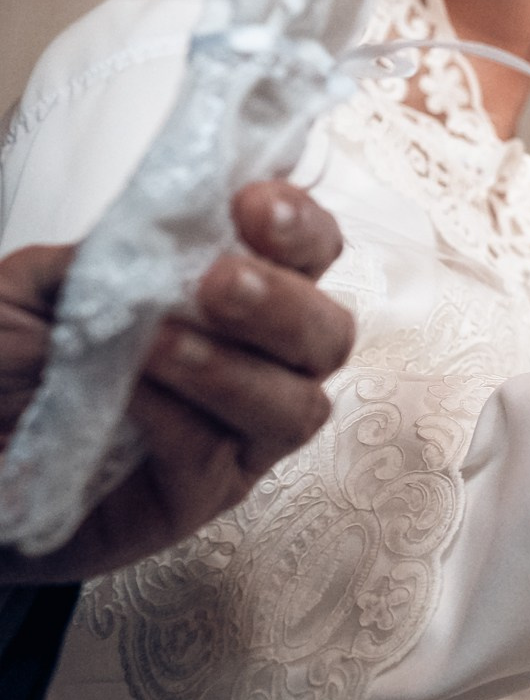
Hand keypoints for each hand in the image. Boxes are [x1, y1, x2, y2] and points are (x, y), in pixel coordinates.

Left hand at [0, 182, 356, 584]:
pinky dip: (176, 417)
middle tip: (219, 281)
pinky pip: (213, 455)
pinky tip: (128, 394)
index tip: (253, 203)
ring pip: (296, 406)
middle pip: (327, 334)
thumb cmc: (4, 369)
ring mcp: (235, 435)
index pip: (307, 255)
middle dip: (284, 301)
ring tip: (161, 344)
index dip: (300, 228)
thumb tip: (169, 228)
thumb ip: (108, 254)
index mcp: (231, 299)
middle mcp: (256, 365)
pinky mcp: (199, 496)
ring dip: (237, 370)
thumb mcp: (37, 285)